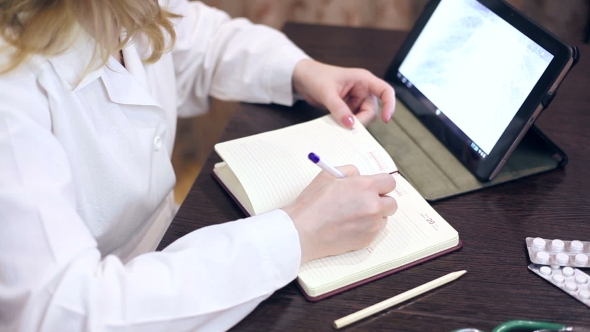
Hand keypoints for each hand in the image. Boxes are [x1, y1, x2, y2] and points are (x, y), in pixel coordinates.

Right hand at [282, 166, 397, 263]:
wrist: (303, 231)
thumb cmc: (313, 203)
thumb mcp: (328, 175)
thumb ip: (349, 172)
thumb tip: (359, 176)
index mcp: (366, 187)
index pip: (390, 182)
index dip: (381, 185)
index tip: (375, 188)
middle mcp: (374, 206)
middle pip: (392, 203)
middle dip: (381, 201)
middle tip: (365, 202)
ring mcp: (372, 225)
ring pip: (383, 218)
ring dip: (374, 216)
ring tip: (353, 216)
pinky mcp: (367, 240)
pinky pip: (374, 231)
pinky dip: (366, 228)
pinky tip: (349, 226)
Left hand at [292, 59, 395, 127]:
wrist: (303, 78)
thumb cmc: (316, 77)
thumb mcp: (327, 93)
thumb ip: (339, 108)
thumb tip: (350, 124)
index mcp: (363, 80)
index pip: (385, 91)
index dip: (389, 105)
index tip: (386, 119)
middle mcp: (363, 89)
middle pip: (372, 110)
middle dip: (362, 120)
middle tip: (348, 126)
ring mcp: (356, 99)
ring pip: (363, 117)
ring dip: (354, 123)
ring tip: (338, 123)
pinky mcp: (348, 107)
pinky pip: (353, 119)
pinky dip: (347, 124)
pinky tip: (338, 124)